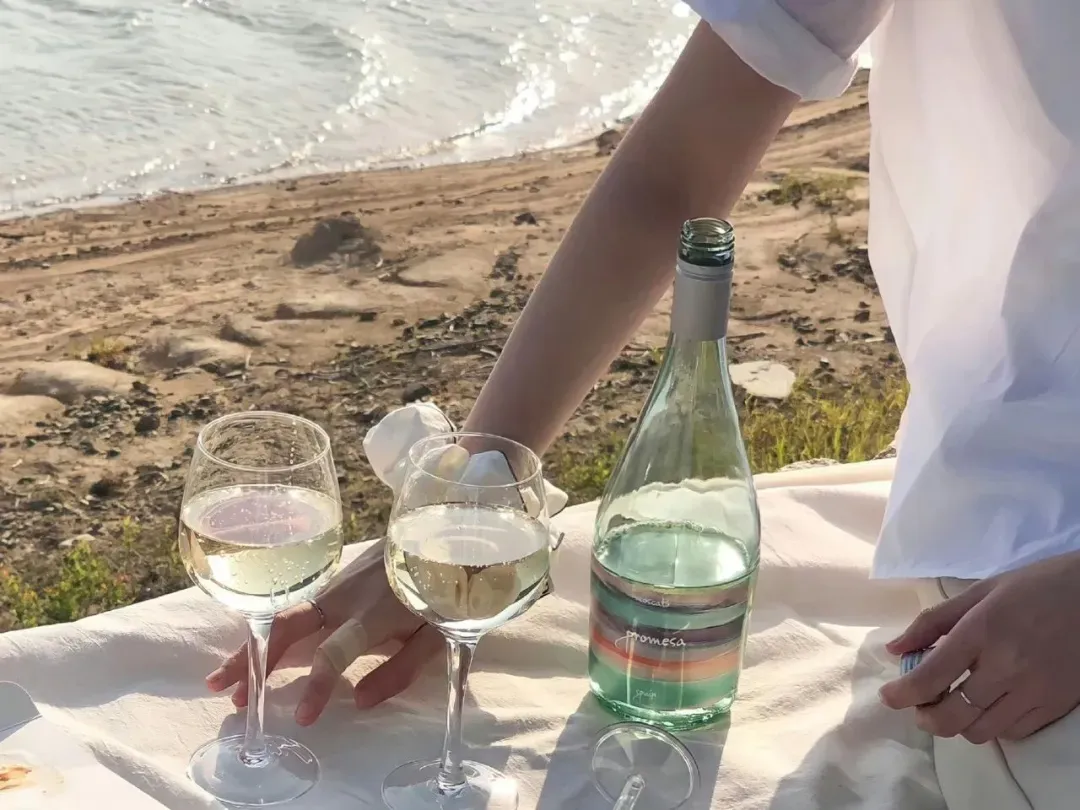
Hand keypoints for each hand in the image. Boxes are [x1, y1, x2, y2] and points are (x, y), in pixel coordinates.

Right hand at [205, 541, 442, 725]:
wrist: (434, 537)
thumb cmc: (438, 591)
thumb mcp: (435, 635)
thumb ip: (400, 670)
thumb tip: (359, 702)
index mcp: (372, 616)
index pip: (335, 652)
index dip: (318, 685)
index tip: (302, 717)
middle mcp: (343, 600)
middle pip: (288, 629)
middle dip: (255, 663)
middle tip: (229, 697)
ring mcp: (332, 588)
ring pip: (281, 619)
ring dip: (250, 650)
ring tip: (221, 682)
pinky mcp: (329, 584)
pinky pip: (292, 611)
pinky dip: (266, 634)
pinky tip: (250, 654)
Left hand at [879, 551, 1079, 743]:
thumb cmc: (1036, 586)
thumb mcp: (981, 592)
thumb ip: (934, 622)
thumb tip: (895, 649)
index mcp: (982, 631)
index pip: (931, 676)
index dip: (902, 694)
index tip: (889, 697)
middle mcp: (1006, 666)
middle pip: (952, 715)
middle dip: (926, 718)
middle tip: (919, 708)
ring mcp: (1034, 691)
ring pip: (981, 731)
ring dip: (957, 724)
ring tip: (951, 706)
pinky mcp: (1056, 705)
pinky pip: (1013, 733)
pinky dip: (991, 726)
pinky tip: (986, 707)